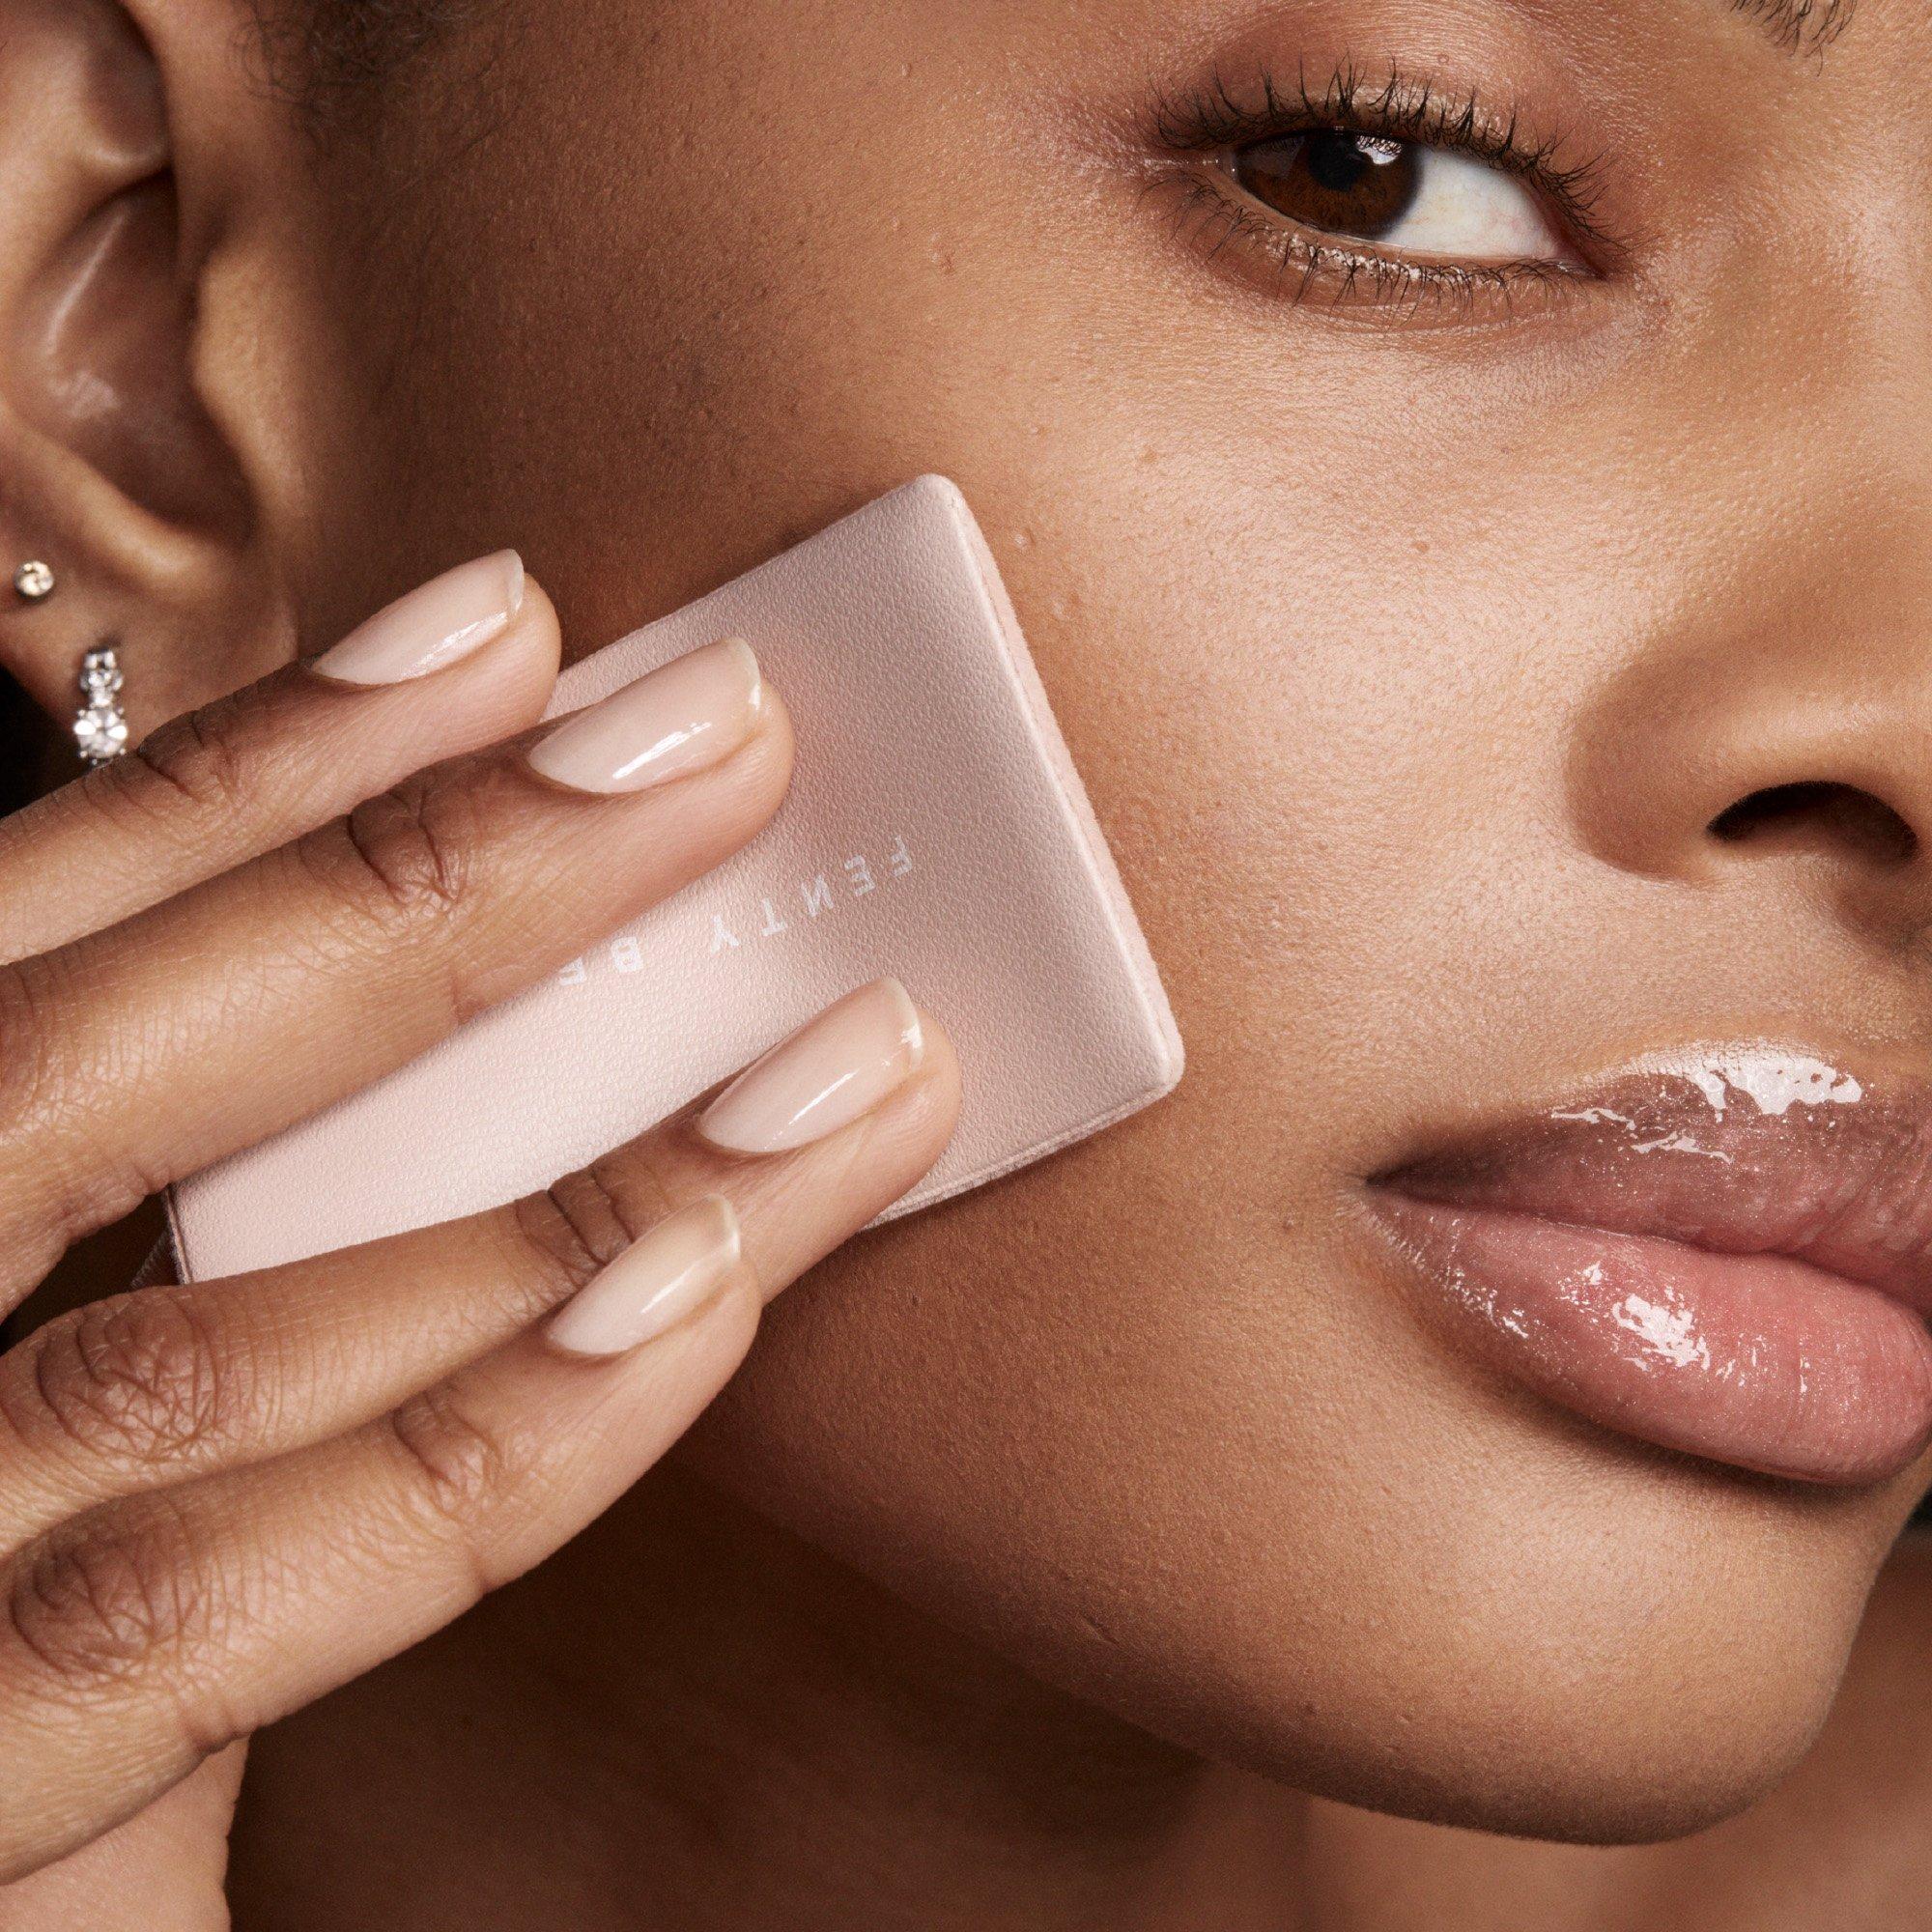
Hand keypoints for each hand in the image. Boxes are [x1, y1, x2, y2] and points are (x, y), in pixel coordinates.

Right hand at [0, 555, 958, 1908]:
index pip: (14, 951)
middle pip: (63, 1079)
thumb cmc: (31, 1649)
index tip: (499, 627)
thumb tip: (513, 1055)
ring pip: (189, 1344)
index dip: (247, 778)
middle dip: (414, 891)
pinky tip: (692, 1306)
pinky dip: (473, 1445)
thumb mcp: (62, 1402)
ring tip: (842, 1054)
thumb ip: (197, 1240)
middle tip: (717, 740)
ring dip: (558, 1177)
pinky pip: (214, 1606)